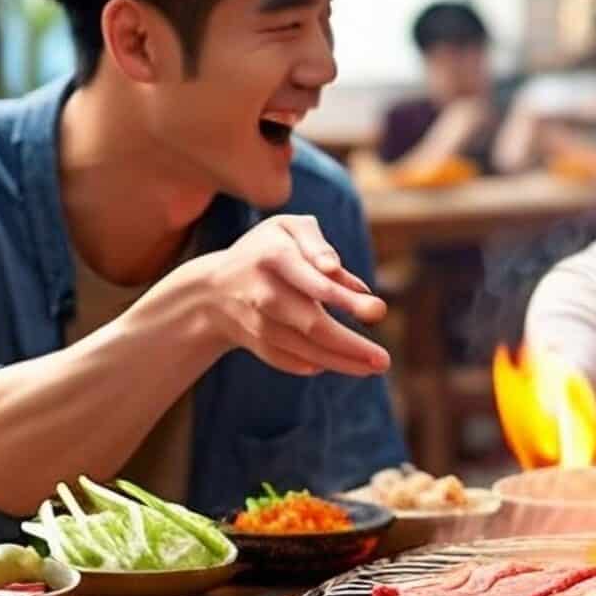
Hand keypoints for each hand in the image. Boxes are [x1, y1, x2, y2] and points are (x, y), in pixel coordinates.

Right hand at [178, 215, 390, 376]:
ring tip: (374, 365)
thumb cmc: (267, 250)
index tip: (379, 311)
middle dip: (350, 344)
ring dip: (342, 362)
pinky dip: (314, 365)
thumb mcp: (289, 229)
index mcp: (274, 257)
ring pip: (303, 349)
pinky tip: (341, 364)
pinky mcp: (256, 344)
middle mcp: (263, 293)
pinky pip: (288, 360)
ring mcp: (257, 323)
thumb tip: (359, 287)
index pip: (314, 283)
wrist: (212, 288)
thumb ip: (320, 247)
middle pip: (311, 324)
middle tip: (383, 359)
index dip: (345, 298)